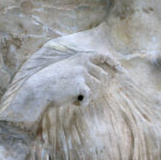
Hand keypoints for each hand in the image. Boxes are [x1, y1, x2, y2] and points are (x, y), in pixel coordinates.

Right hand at [0, 51, 121, 127]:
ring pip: (96, 88)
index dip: (113, 62)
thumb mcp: (67, 70)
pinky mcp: (81, 85)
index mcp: (80, 57)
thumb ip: (82, 70)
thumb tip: (102, 78)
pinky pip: (89, 97)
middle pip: (102, 77)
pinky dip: (82, 103)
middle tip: (79, 94)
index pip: (101, 56)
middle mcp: (83, 63)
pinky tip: (73, 102)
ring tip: (72, 96)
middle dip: (93, 88)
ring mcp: (83, 73)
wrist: (39, 89)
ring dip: (86, 96)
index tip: (121, 70)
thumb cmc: (52, 82)